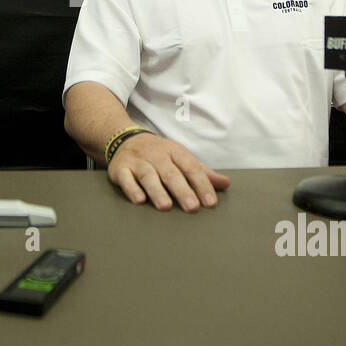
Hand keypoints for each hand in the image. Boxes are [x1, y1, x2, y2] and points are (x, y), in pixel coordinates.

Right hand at [107, 133, 230, 211]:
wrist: (124, 138)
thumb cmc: (158, 154)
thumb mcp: (180, 158)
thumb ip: (201, 172)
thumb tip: (226, 184)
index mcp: (174, 151)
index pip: (191, 168)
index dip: (202, 184)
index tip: (210, 202)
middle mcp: (156, 155)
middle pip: (170, 173)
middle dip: (182, 190)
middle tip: (192, 207)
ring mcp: (137, 161)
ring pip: (148, 175)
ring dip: (156, 191)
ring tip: (165, 206)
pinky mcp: (119, 169)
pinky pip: (125, 179)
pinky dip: (132, 189)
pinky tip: (139, 200)